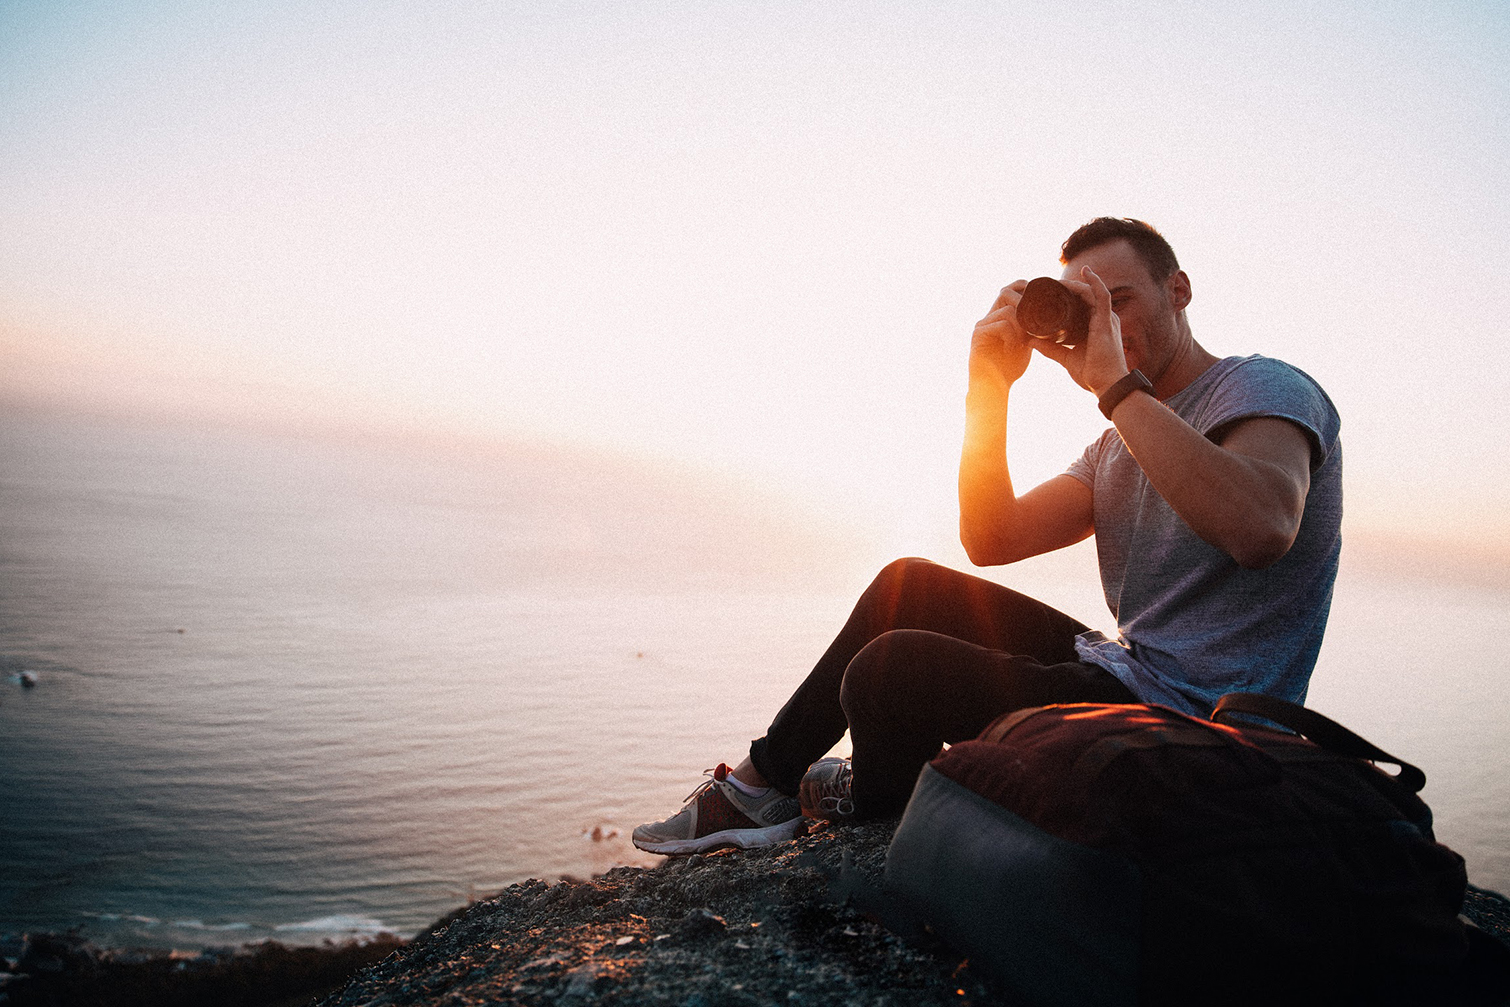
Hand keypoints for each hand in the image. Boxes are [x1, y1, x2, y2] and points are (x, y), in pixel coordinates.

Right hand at [969, 280, 1033, 393]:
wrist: (993, 387)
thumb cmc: (1009, 367)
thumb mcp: (1025, 342)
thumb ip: (1031, 327)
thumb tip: (1050, 314)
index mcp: (999, 315)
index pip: (1011, 288)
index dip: (1026, 289)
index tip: (1041, 306)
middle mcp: (988, 316)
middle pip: (1006, 291)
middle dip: (1024, 304)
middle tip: (1034, 324)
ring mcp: (982, 324)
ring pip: (1008, 311)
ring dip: (1022, 327)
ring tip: (1023, 343)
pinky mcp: (978, 335)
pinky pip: (1001, 325)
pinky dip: (1012, 337)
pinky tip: (1011, 350)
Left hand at [1031, 267, 1129, 396]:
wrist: (1107, 386)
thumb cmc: (1092, 374)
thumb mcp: (1066, 358)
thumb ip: (1050, 348)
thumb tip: (1030, 341)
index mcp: (1096, 326)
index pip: (1082, 304)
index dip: (1068, 296)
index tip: (1050, 291)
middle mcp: (1103, 319)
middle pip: (1085, 296)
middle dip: (1068, 288)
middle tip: (1048, 284)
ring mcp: (1106, 319)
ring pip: (1090, 292)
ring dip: (1074, 284)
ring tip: (1057, 281)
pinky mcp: (1106, 321)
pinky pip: (1102, 295)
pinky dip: (1094, 283)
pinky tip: (1085, 272)